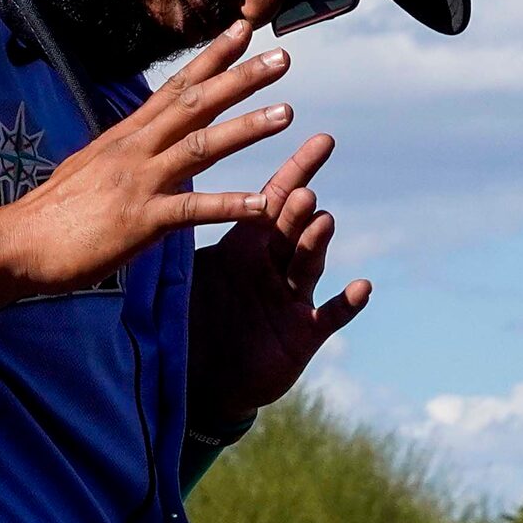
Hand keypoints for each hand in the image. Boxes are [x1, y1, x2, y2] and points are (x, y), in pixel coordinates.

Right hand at [0, 20, 295, 307]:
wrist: (15, 245)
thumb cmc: (51, 213)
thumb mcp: (91, 167)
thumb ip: (125, 153)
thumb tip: (143, 140)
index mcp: (125, 136)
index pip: (176, 87)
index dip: (212, 58)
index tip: (243, 31)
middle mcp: (135, 150)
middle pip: (196, 105)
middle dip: (241, 79)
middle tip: (283, 59)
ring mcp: (138, 182)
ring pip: (201, 146)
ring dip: (246, 129)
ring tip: (287, 113)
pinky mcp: (139, 221)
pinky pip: (192, 210)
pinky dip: (229, 206)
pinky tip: (263, 205)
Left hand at [187, 130, 369, 432]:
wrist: (203, 383)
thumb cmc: (193, 324)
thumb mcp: (187, 279)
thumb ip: (185, 243)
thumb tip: (161, 192)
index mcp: (246, 245)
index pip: (275, 199)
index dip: (298, 169)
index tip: (323, 139)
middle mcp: (274, 265)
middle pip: (292, 228)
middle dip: (297, 210)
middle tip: (301, 192)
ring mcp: (291, 298)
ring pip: (307, 263)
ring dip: (315, 243)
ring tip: (321, 222)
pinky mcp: (304, 332)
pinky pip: (330, 315)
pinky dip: (346, 302)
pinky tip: (361, 286)